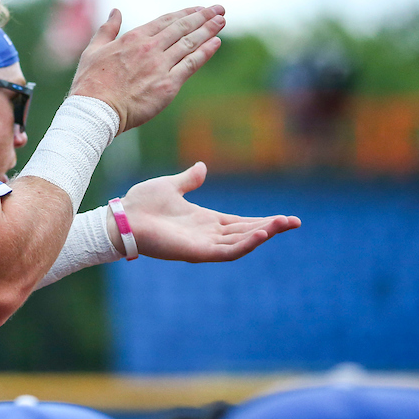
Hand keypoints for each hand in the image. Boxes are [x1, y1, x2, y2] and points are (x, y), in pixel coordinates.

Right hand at [71, 6, 225, 132]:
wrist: (96, 110)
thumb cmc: (90, 82)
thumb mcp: (93, 50)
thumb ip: (107, 29)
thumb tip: (116, 11)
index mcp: (133, 38)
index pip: (165, 21)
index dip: (184, 13)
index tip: (198, 9)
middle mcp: (149, 48)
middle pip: (182, 28)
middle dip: (203, 17)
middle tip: (219, 8)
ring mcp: (160, 65)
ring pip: (190, 43)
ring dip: (208, 30)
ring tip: (222, 20)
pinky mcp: (168, 84)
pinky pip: (191, 64)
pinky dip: (205, 52)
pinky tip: (216, 43)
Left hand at [110, 162, 300, 261]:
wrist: (123, 217)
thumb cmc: (142, 203)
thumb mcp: (171, 186)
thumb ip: (189, 180)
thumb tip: (202, 166)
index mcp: (205, 220)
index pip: (241, 223)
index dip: (263, 220)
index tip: (285, 218)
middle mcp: (208, 234)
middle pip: (247, 233)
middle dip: (271, 228)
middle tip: (295, 222)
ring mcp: (203, 245)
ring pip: (241, 242)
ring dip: (263, 234)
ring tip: (284, 224)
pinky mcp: (197, 252)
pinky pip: (227, 251)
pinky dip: (245, 244)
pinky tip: (260, 233)